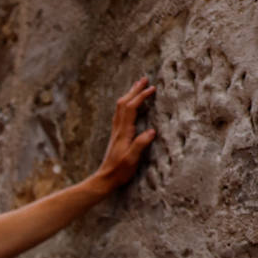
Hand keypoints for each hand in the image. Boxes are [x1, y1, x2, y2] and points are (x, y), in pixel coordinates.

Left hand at [87, 76, 156, 192]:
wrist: (105, 179)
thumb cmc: (119, 171)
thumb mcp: (132, 159)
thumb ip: (140, 145)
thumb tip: (152, 131)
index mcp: (123, 132)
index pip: (131, 108)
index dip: (141, 97)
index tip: (152, 88)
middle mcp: (118, 129)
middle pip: (124, 103)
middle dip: (134, 90)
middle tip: (144, 78)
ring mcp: (116, 132)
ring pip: (120, 107)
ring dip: (129, 95)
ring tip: (138, 86)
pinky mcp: (116, 136)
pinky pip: (120, 114)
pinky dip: (127, 104)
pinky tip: (130, 105)